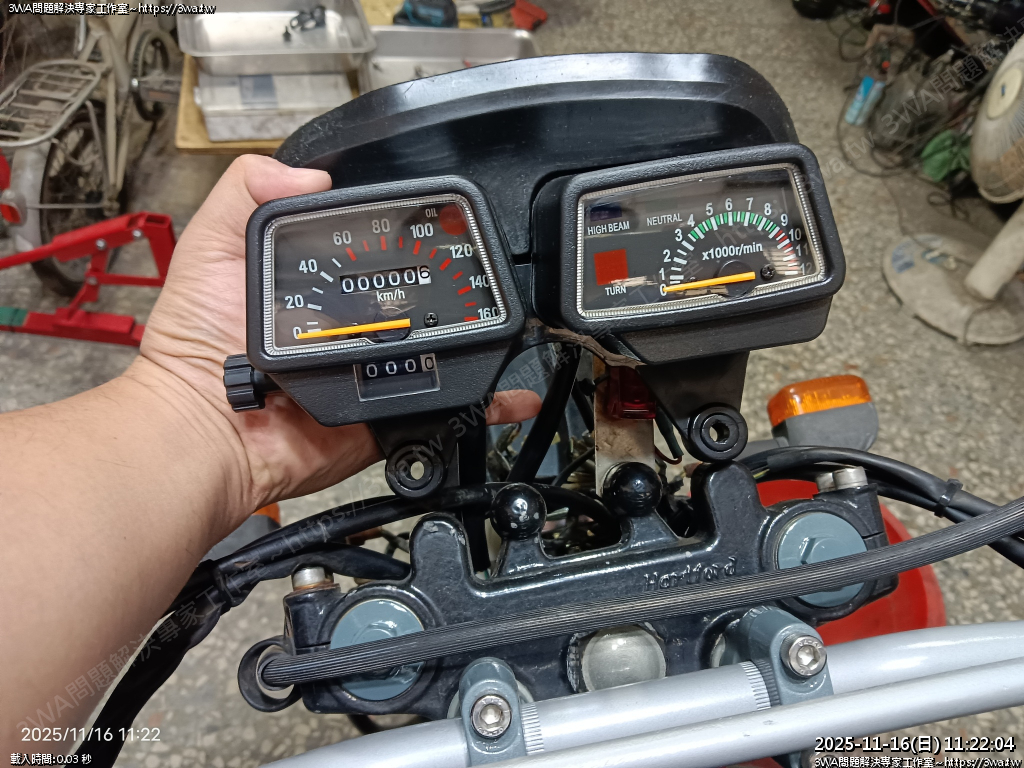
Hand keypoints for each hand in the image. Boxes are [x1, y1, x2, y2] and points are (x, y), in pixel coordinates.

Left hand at [136, 156, 539, 527]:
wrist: (207, 430)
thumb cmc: (198, 343)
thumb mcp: (214, 247)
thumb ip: (247, 193)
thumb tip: (314, 170)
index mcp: (321, 288)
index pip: (377, 255)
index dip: (407, 239)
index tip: (438, 226)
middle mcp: (353, 327)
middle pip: (417, 300)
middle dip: (455, 289)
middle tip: (485, 278)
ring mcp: (374, 371)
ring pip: (441, 350)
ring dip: (479, 340)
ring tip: (510, 324)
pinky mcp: (388, 413)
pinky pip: (443, 407)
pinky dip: (486, 401)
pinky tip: (513, 388)